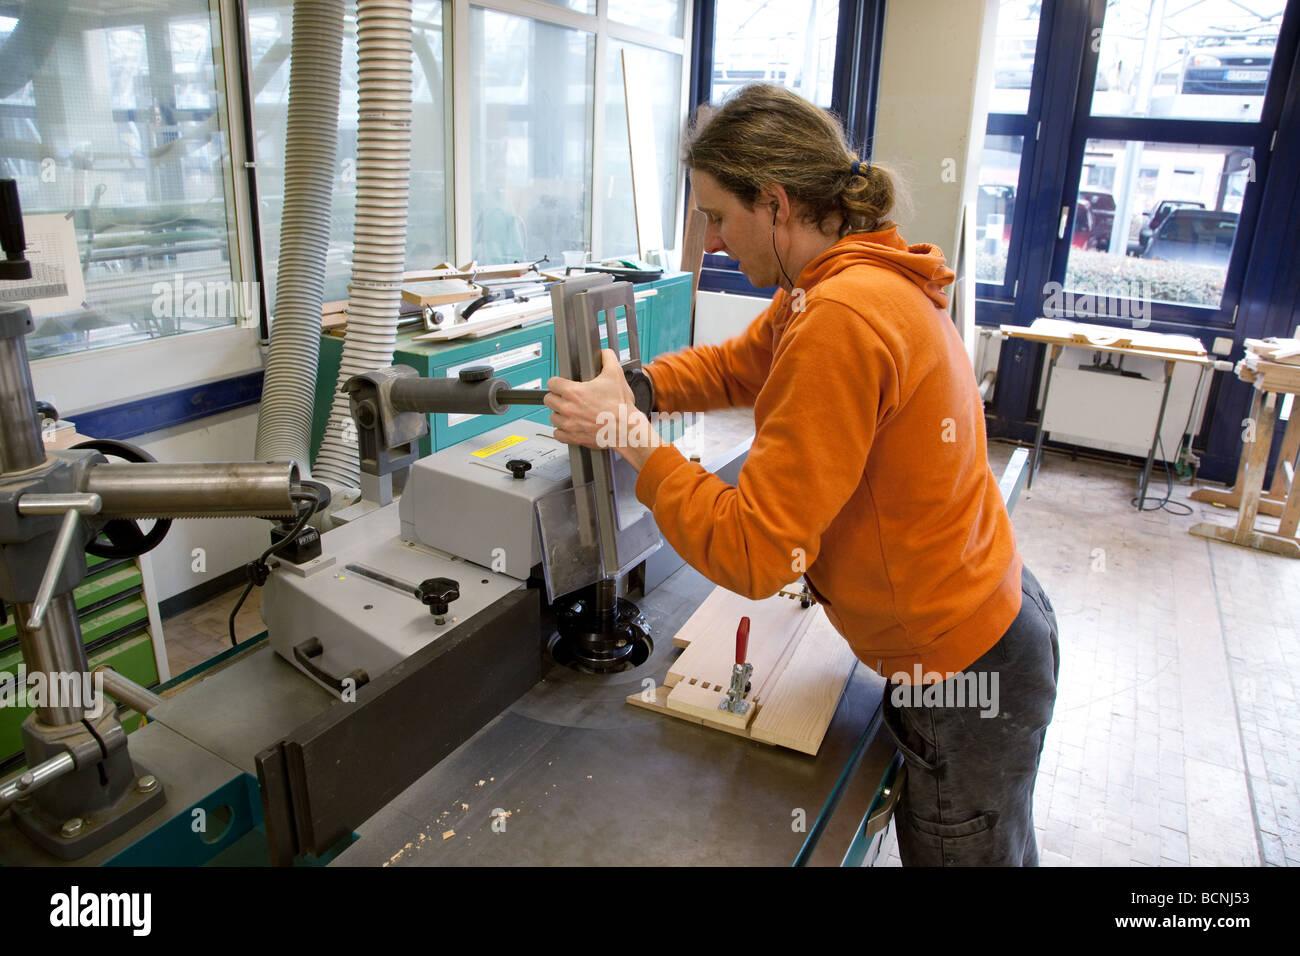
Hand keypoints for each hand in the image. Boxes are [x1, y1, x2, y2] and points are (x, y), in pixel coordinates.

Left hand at [545, 349, 660, 468]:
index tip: (561, 384)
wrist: (626, 428)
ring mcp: (569, 424)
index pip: (551, 383)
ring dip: (559, 414)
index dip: (557, 382)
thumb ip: (608, 359)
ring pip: (552, 417)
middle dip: (556, 397)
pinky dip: (562, 431)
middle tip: (565, 398)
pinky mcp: (573, 438)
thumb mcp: (616, 374)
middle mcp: (568, 408)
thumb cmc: (620, 406)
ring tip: (569, 412)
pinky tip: (569, 426)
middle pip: (548, 400)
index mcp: (573, 392)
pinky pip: (558, 434)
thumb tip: (605, 353)